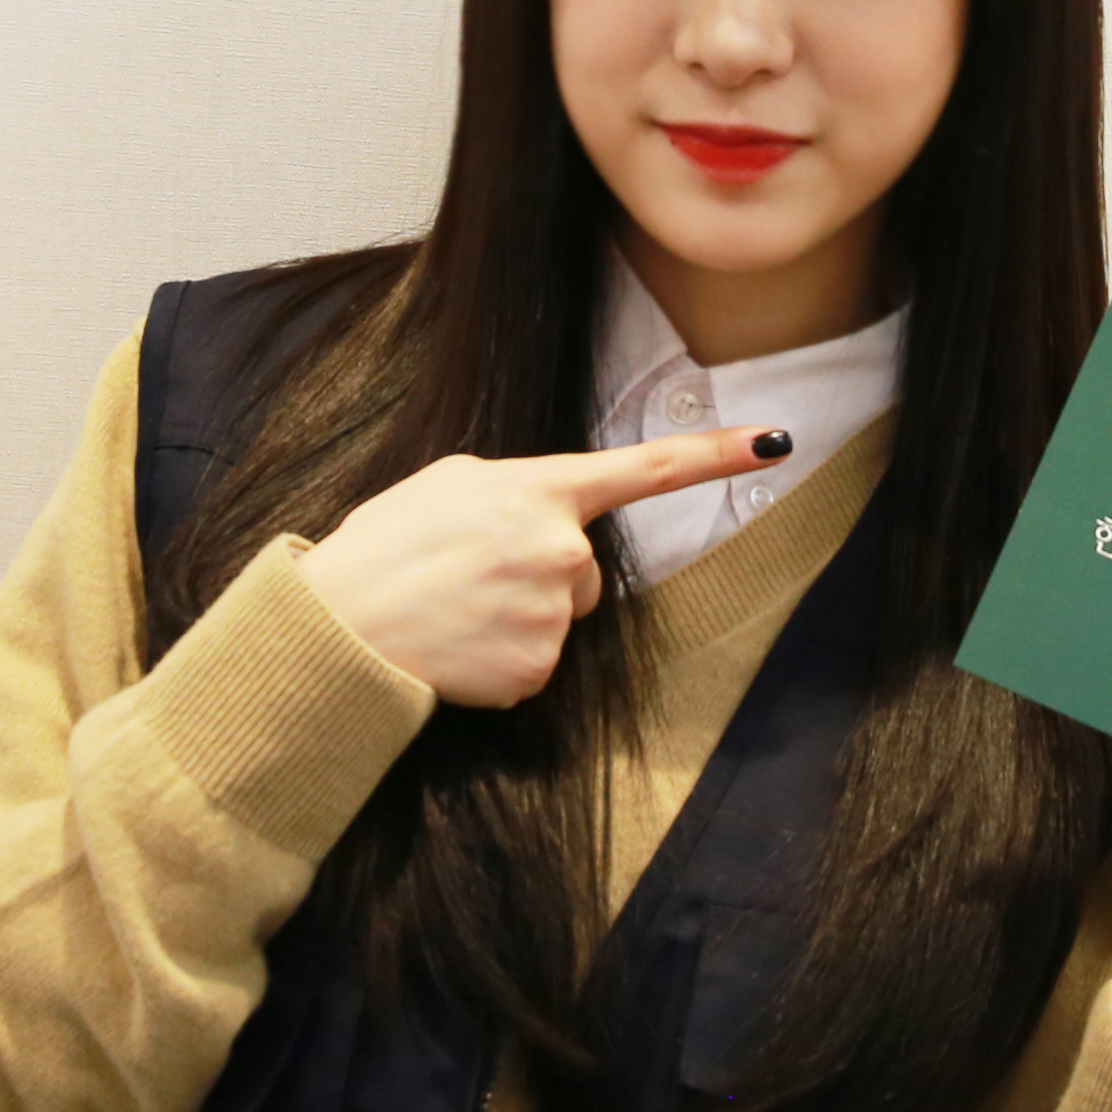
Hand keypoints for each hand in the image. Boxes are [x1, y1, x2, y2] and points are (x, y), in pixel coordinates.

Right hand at [296, 428, 788, 706]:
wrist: (337, 626)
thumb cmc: (384, 548)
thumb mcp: (448, 484)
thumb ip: (514, 489)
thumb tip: (547, 515)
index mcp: (536, 489)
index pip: (644, 470)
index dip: (715, 455)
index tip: (774, 442)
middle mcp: (557, 547)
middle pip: (584, 570)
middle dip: (539, 576)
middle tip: (466, 577)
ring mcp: (550, 612)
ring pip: (560, 620)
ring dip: (518, 619)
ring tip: (454, 610)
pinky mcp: (537, 669)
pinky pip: (537, 666)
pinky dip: (504, 662)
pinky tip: (460, 647)